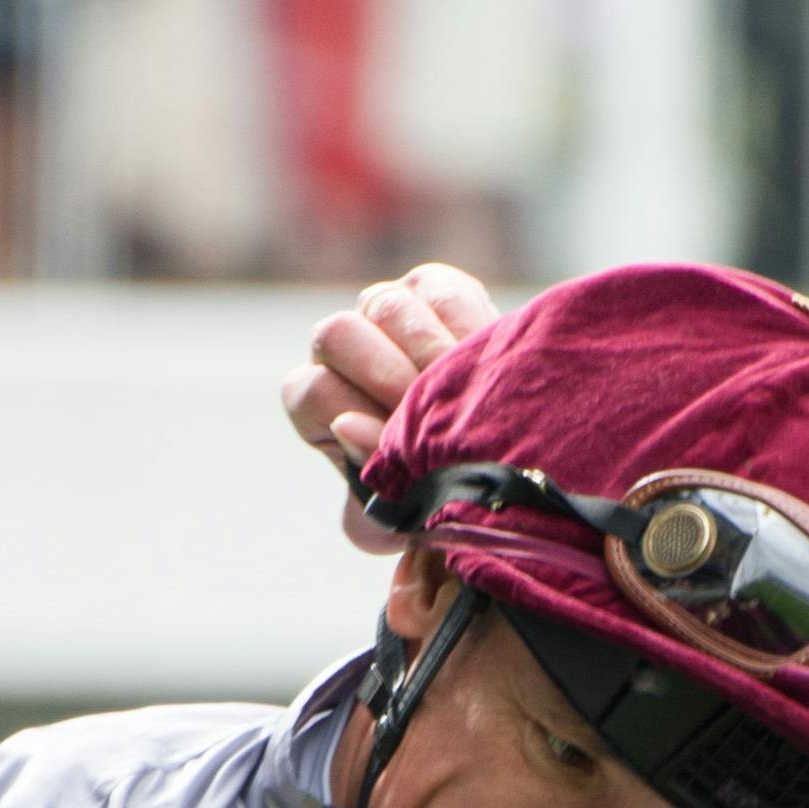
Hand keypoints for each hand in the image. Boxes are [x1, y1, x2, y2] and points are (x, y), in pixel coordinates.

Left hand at [282, 264, 498, 555]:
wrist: (495, 473)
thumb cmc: (435, 501)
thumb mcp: (401, 516)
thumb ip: (370, 494)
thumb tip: (347, 426)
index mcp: (317, 399)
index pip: (313, 390)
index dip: (356, 414)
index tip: (403, 446)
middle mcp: (342, 347)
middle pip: (338, 335)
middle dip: (387, 376)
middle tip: (432, 413)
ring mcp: (385, 312)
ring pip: (387, 306)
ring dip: (429, 352)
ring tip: (467, 394)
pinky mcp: (436, 291)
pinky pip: (441, 292)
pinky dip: (465, 326)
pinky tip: (487, 365)